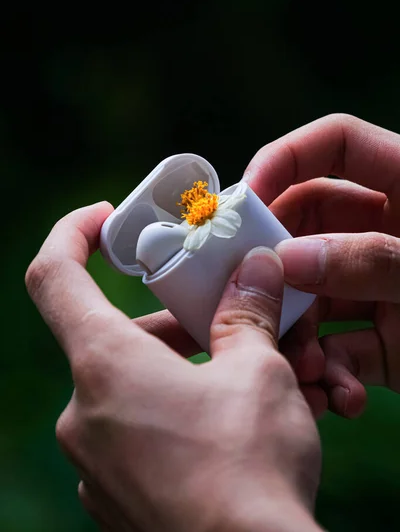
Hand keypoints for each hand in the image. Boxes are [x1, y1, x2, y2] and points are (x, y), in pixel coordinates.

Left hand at [25, 203, 321, 531]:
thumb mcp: (258, 371)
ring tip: (251, 378)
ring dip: (187, 369)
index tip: (103, 218)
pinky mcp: (116, 493)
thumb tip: (255, 271)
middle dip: (178, 322)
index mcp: (105, 366)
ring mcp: (96, 460)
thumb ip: (248, 312)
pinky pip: (140, 431)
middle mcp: (85, 413)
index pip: (54, 277)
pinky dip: (178, 412)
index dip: (72, 234)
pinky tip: (230, 424)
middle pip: (120, 336)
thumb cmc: (250, 469)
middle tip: (234, 322)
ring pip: (136, 385)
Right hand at [245, 113, 399, 418]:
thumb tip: (288, 259)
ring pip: (313, 294)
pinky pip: (341, 348)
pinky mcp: (390, 341)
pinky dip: (333, 372)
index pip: (332, 146)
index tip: (245, 198)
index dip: (283, 158)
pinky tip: (342, 397)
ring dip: (299, 330)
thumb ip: (373, 258)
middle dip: (276, 259)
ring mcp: (383, 288)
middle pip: (306, 224)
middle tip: (250, 291)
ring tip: (304, 366)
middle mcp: (387, 233)